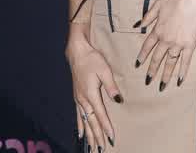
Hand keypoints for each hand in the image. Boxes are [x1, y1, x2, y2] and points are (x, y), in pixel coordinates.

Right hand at [66, 35, 122, 150]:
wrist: (77, 52)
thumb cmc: (92, 59)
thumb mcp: (105, 70)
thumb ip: (111, 86)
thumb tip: (118, 100)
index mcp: (91, 94)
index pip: (100, 115)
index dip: (106, 127)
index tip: (111, 138)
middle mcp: (83, 100)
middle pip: (91, 122)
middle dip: (97, 136)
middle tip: (101, 149)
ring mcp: (78, 99)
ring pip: (84, 121)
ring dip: (89, 134)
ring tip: (92, 147)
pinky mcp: (77, 96)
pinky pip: (78, 115)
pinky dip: (80, 126)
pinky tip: (81, 133)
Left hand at [133, 0, 195, 89]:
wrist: (194, 1)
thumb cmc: (176, 0)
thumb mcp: (158, 4)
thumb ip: (148, 16)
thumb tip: (137, 25)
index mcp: (158, 30)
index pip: (147, 46)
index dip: (142, 56)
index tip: (137, 65)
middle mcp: (166, 40)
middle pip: (157, 58)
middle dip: (151, 71)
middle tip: (147, 81)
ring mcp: (178, 44)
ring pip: (169, 63)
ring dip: (165, 75)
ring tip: (161, 86)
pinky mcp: (190, 45)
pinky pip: (185, 61)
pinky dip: (182, 72)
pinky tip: (179, 81)